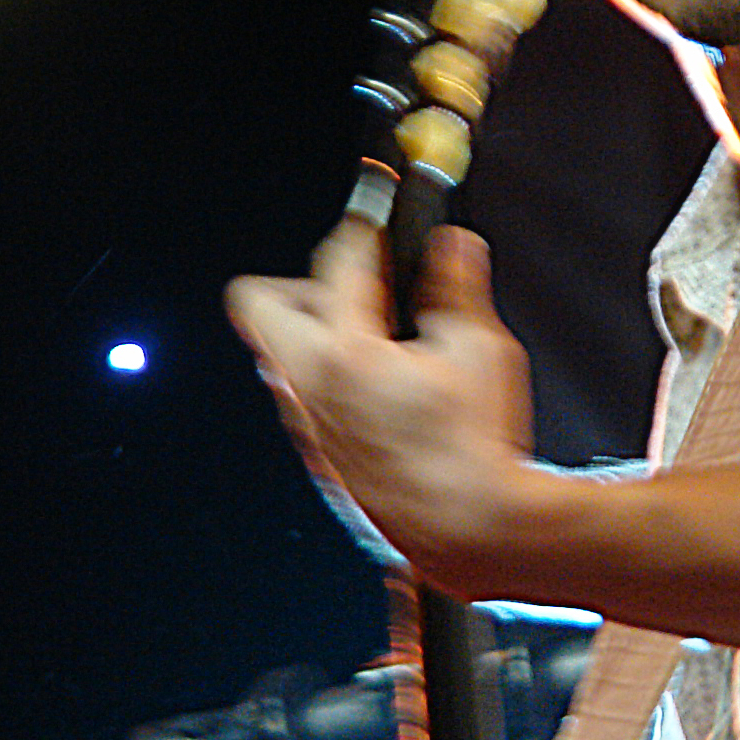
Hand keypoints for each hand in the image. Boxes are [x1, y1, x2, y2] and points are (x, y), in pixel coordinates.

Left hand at [227, 221, 534, 597]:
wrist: (469, 530)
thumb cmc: (474, 450)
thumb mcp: (481, 350)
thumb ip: (458, 287)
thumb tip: (453, 246)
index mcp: (346, 351)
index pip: (338, 259)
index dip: (363, 223)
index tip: (376, 209)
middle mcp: (309, 387)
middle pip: (258, 303)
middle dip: (305, 282)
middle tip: (359, 285)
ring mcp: (306, 425)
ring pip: (280, 356)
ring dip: (318, 335)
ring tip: (380, 341)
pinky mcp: (319, 456)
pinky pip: (304, 400)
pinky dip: (333, 383)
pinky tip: (387, 393)